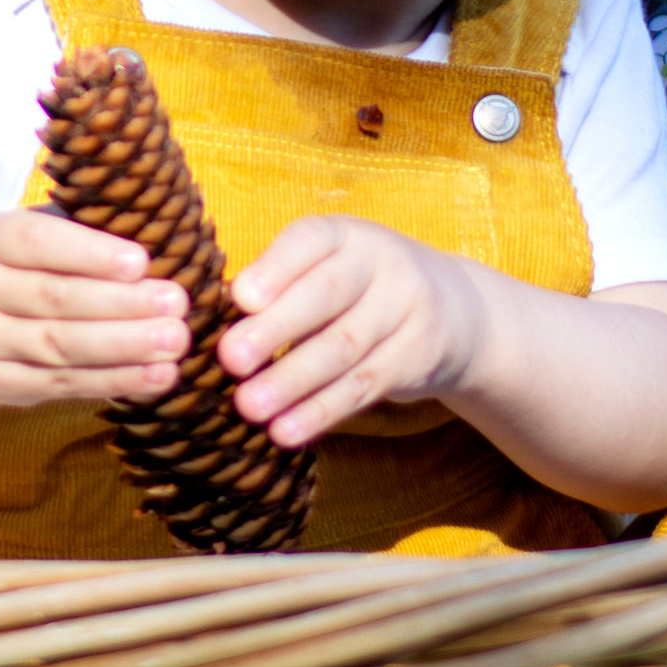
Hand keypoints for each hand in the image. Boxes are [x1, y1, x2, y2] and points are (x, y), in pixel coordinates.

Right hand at [0, 210, 189, 414]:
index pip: (34, 242)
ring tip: (175, 341)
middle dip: (120, 302)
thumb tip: (154, 230)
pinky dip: (114, 381)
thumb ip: (76, 229)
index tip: (141, 260)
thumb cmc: (14, 266)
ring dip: (124, 346)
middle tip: (176, 303)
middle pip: (52, 299)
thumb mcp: (25, 235)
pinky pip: (61, 384)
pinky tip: (156, 376)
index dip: (88, 252)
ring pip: (58, 346)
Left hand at [218, 218, 486, 445]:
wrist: (453, 310)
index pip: (309, 241)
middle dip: (276, 328)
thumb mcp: (325, 266)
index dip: (276, 268)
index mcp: (344, 234)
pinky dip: (321, 412)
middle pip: (326, 296)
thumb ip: (278, 285)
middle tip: (230, 358)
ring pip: (343, 348)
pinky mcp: (417, 357)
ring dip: (292, 382)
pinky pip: (363, 387)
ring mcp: (406, 309)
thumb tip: (214, 317)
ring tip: (249, 407)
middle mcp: (381, 262)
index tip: (239, 298)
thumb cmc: (355, 287)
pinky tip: (286, 432)